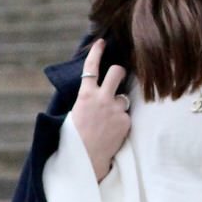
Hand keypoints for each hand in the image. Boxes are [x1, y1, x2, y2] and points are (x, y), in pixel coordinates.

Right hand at [71, 37, 130, 181]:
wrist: (86, 159)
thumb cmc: (76, 138)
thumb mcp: (75, 113)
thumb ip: (87, 98)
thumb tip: (94, 89)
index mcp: (85, 94)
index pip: (91, 67)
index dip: (97, 52)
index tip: (102, 42)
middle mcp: (102, 98)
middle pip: (117, 72)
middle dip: (119, 72)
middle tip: (117, 76)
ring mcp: (116, 109)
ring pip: (124, 96)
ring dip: (119, 104)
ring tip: (109, 119)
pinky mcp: (125, 120)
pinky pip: (126, 115)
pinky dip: (121, 121)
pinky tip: (112, 132)